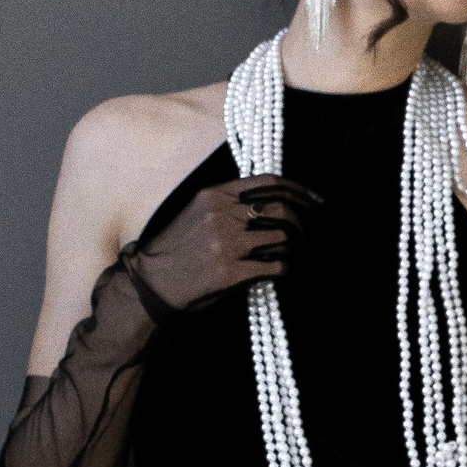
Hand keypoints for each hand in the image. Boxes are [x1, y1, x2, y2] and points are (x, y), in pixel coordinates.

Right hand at [121, 175, 319, 316]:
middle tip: (301, 234)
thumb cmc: (176, 248)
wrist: (152, 283)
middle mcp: (222, 215)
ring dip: (289, 247)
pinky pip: (275, 267)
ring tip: (283, 253)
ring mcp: (227, 244)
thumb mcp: (197, 210)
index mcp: (215, 195)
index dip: (298, 190)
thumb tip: (271, 200)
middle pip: (281, 211)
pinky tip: (276, 271)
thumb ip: (230, 201)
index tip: (314, 200)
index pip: (269, 183)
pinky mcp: (231, 273)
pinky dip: (283, 269)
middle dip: (299, 224)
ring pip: (282, 239)